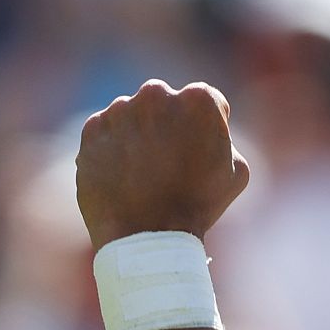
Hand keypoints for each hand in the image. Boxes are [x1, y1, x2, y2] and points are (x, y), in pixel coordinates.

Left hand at [76, 80, 250, 251]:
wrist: (147, 236)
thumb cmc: (198, 204)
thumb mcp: (236, 170)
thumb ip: (223, 138)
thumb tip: (209, 132)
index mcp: (199, 99)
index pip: (206, 101)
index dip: (207, 127)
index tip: (201, 150)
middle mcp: (157, 94)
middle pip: (166, 103)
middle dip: (168, 124)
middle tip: (170, 160)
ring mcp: (120, 110)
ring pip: (133, 116)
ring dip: (139, 135)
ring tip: (145, 174)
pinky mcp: (93, 129)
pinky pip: (107, 132)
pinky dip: (114, 148)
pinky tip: (125, 175)